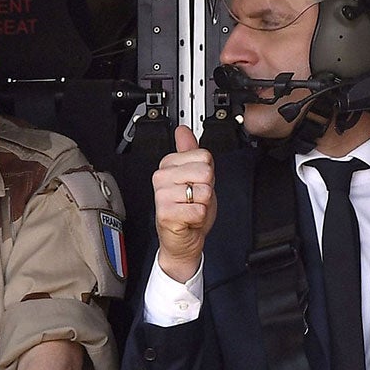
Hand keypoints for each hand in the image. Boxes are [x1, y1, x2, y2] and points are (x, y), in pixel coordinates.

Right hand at [153, 124, 215, 282]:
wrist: (183, 238)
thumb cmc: (188, 209)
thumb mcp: (194, 176)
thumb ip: (190, 152)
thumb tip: (183, 131)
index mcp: (168, 165)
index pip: (203, 156)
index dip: (207, 173)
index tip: (195, 183)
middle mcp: (161, 178)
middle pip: (205, 172)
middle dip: (206, 188)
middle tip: (194, 198)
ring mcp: (162, 196)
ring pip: (203, 191)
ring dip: (203, 204)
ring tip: (191, 208)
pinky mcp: (166, 213)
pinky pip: (199, 209)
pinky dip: (199, 218)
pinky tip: (189, 218)